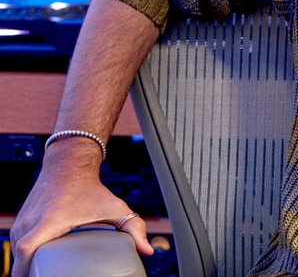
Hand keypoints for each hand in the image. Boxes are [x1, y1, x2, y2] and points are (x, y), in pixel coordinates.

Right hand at [10, 146, 153, 276]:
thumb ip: (133, 228)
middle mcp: (30, 222)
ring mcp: (21, 222)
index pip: (26, 248)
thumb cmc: (91, 189)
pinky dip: (23, 258)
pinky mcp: (19, 223)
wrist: (67, 166)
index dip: (27, 268)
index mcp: (50, 220)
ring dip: (26, 267)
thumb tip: (147, 250)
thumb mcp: (114, 207)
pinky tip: (34, 268)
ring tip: (44, 275)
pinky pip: (16, 246)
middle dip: (29, 274)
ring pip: (16, 253)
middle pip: (19, 258)